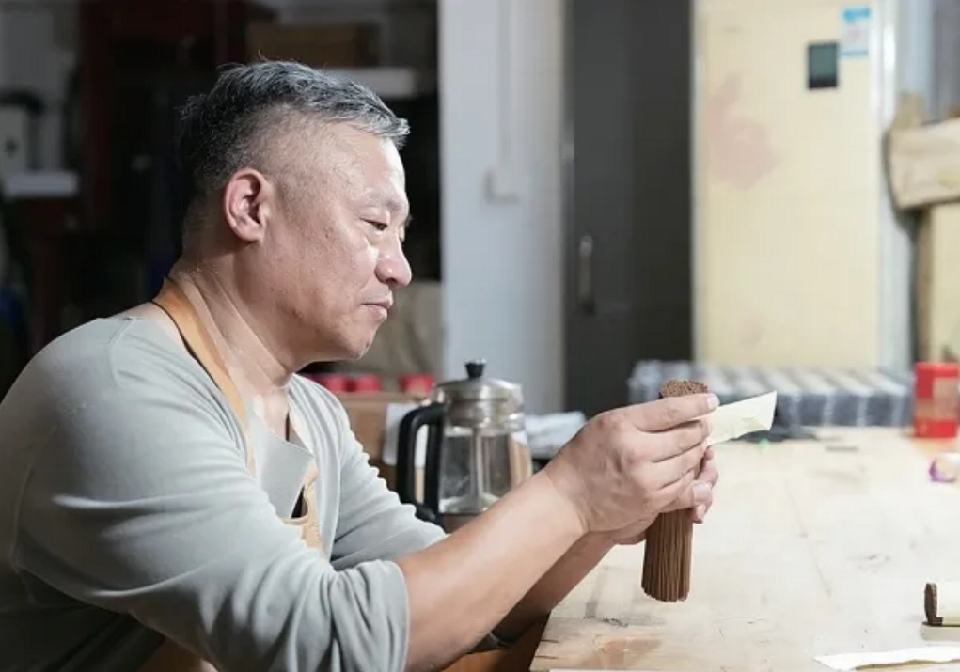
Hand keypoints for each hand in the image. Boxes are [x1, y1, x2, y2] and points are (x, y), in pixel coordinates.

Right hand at [543, 393, 717, 536]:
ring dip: (696, 453)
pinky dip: (690, 476)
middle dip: (699, 430)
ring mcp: (646, 479)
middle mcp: (636, 451)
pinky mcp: (652, 501)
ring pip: (689, 461)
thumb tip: (676, 409)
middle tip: (703, 425)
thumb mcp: (604, 423)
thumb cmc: (582, 458)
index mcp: (622, 425)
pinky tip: (686, 469)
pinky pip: (684, 486)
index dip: (696, 404)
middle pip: (686, 437)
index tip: (711, 401)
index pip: (671, 411)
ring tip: (694, 446)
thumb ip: (638, 417)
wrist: (568, 498)